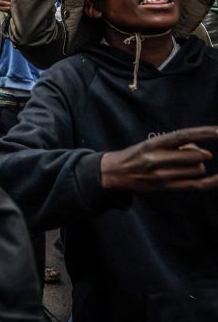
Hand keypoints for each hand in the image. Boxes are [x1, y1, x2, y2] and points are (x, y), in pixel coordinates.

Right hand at [99, 127, 217, 192]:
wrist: (114, 174)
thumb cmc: (136, 155)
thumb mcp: (151, 144)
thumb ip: (176, 145)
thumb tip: (204, 153)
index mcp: (153, 144)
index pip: (184, 135)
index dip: (205, 132)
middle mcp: (158, 159)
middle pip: (196, 156)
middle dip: (198, 154)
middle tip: (186, 155)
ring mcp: (163, 176)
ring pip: (198, 170)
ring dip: (198, 167)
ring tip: (182, 166)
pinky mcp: (166, 188)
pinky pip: (197, 186)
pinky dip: (213, 183)